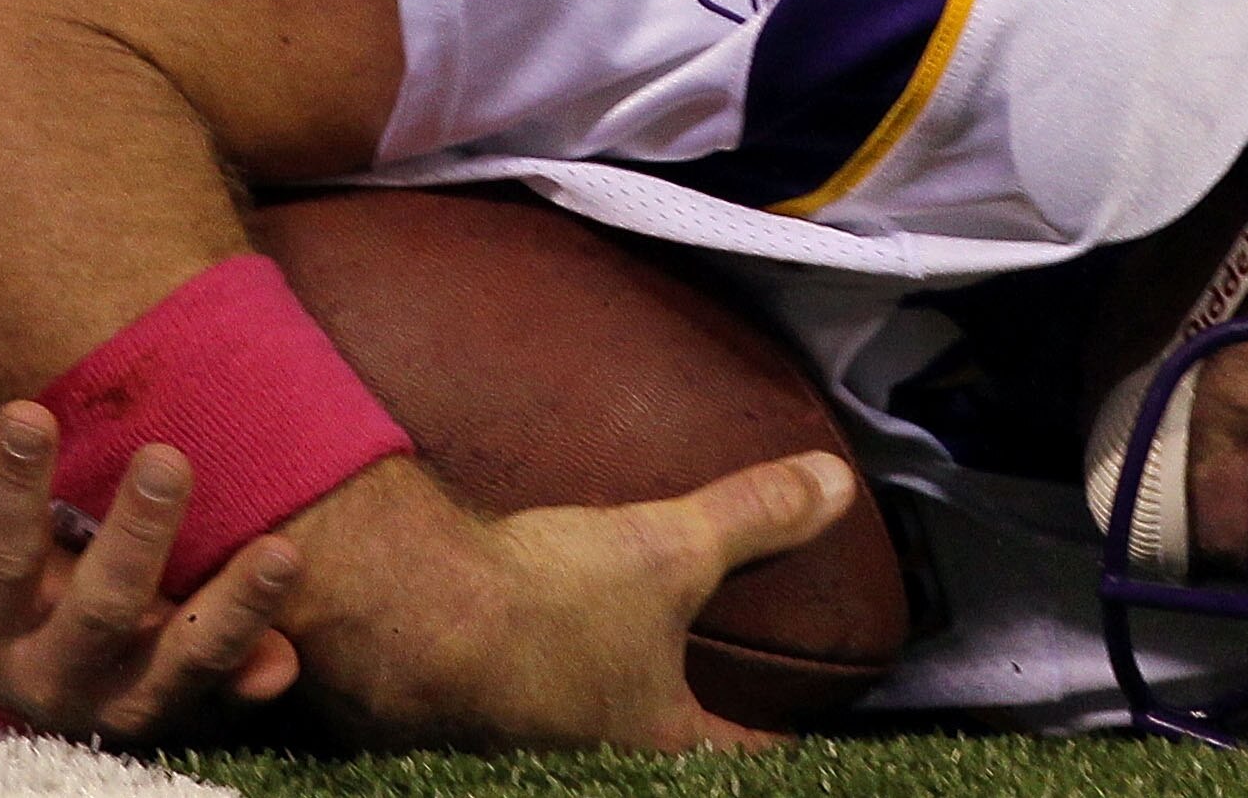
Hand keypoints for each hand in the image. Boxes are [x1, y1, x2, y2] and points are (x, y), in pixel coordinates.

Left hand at [0, 405, 303, 745]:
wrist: (25, 670)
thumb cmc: (130, 640)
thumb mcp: (176, 652)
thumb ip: (225, 650)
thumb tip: (279, 668)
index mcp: (132, 688)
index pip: (193, 654)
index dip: (236, 612)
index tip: (284, 551)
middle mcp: (56, 672)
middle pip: (102, 610)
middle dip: (134, 537)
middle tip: (167, 460)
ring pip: (3, 566)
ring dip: (15, 491)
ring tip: (27, 415)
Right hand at [276, 449, 860, 751]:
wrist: (410, 613)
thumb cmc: (549, 603)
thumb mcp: (669, 549)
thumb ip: (753, 516)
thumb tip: (837, 487)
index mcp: (656, 736)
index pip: (738, 753)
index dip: (771, 741)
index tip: (792, 735)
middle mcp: (592, 759)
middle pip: (655, 751)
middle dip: (675, 725)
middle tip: (696, 695)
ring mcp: (522, 747)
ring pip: (579, 734)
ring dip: (596, 704)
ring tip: (605, 662)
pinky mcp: (458, 716)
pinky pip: (511, 707)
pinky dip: (525, 679)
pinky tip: (513, 640)